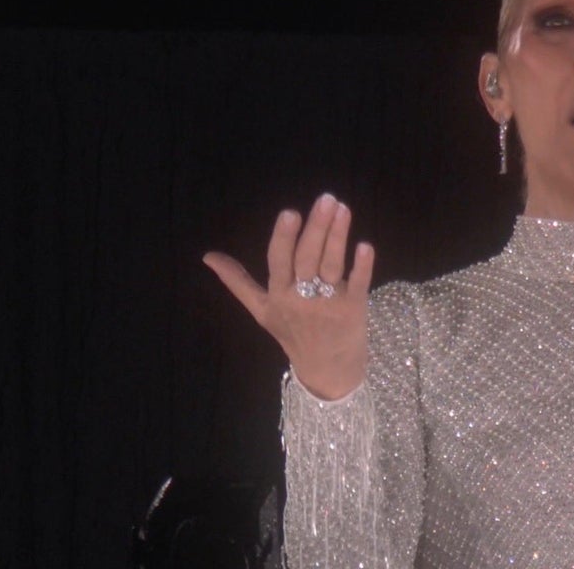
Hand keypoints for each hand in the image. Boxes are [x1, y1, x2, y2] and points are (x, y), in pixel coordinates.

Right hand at [202, 193, 373, 399]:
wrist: (327, 373)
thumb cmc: (293, 336)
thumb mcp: (262, 311)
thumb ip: (238, 282)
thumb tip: (208, 256)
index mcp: (278, 296)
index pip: (279, 261)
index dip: (285, 237)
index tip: (291, 212)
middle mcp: (301, 300)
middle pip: (308, 258)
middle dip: (317, 227)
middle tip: (327, 199)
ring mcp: (329, 304)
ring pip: (332, 265)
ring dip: (338, 236)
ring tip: (343, 209)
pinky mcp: (354, 310)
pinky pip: (359, 284)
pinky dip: (362, 266)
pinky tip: (365, 245)